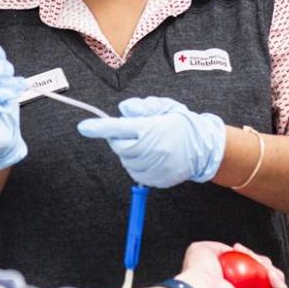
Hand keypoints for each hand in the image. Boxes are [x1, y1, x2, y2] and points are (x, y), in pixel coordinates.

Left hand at [76, 96, 224, 187]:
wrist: (204, 148)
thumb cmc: (181, 124)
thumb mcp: (163, 107)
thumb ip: (141, 107)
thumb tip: (122, 110)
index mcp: (151, 129)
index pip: (119, 128)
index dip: (99, 127)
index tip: (84, 127)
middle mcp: (151, 150)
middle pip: (119, 146)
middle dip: (121, 138)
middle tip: (138, 131)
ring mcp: (154, 167)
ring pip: (126, 160)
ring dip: (131, 152)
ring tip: (150, 143)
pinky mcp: (156, 180)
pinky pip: (135, 172)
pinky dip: (138, 164)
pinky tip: (153, 156)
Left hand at [175, 242, 286, 287]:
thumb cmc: (196, 273)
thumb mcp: (206, 250)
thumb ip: (221, 248)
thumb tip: (234, 250)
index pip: (247, 274)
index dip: (249, 258)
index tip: (238, 248)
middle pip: (263, 280)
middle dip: (264, 264)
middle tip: (255, 257)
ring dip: (274, 272)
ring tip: (265, 265)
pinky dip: (280, 285)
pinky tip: (271, 274)